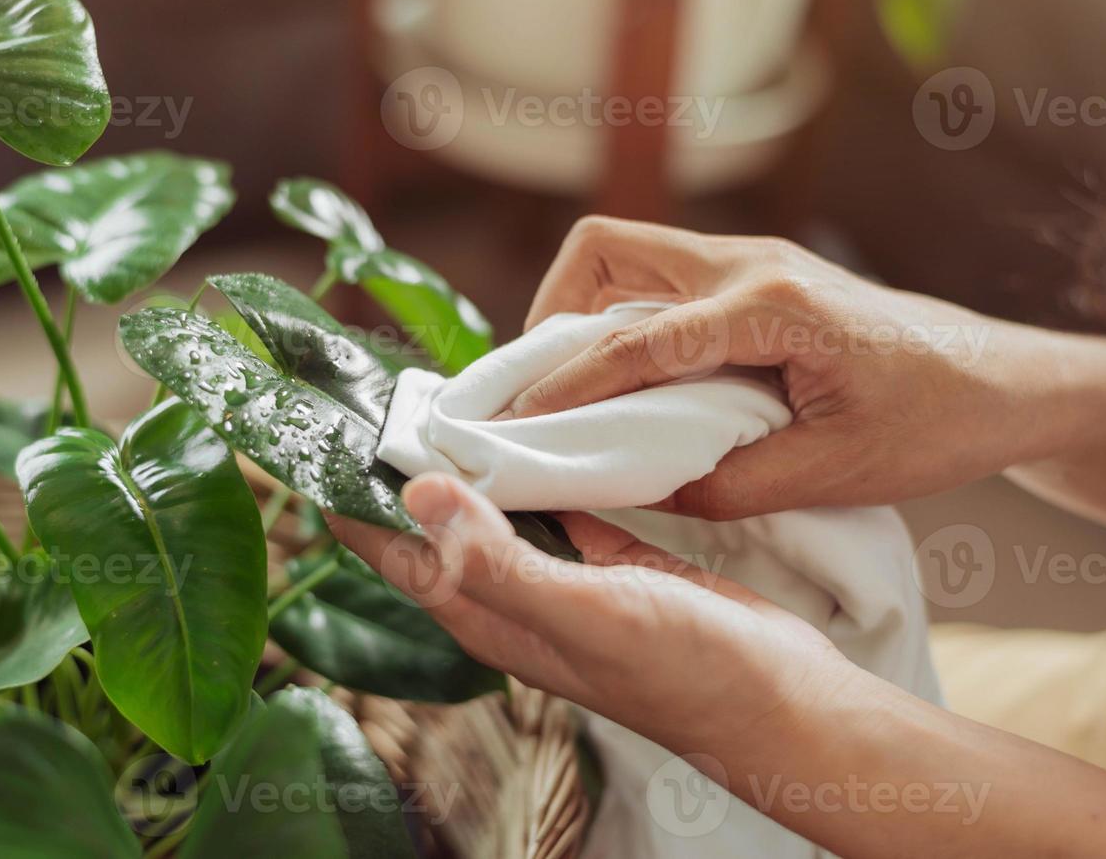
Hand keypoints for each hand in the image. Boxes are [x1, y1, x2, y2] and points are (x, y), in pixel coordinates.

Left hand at [331, 475, 1105, 858]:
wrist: (783, 704)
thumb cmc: (688, 673)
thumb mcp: (586, 616)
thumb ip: (499, 561)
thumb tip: (421, 493)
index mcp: (494, 618)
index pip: (397, 556)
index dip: (355, 504)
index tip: (322, 439)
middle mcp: (518, 602)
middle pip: (436, 533)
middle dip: (402, 477)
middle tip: (377, 401)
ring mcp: (568, 586)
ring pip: (497, 518)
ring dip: (467, 471)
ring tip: (445, 408)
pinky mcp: (617, 568)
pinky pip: (562, 512)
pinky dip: (543, 476)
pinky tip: (543, 437)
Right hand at [509, 216, 1078, 518]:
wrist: (1003, 380)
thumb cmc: (936, 421)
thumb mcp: (834, 473)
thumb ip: (727, 485)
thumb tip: (640, 491)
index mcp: (771, 306)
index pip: (635, 340)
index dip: (564, 386)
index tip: (514, 426)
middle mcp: (752, 263)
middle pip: (607, 248)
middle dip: (549, 312)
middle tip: (536, 391)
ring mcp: (754, 260)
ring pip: (629, 255)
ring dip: (581, 311)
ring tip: (568, 388)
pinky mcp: (758, 276)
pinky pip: (662, 279)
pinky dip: (621, 318)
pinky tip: (628, 380)